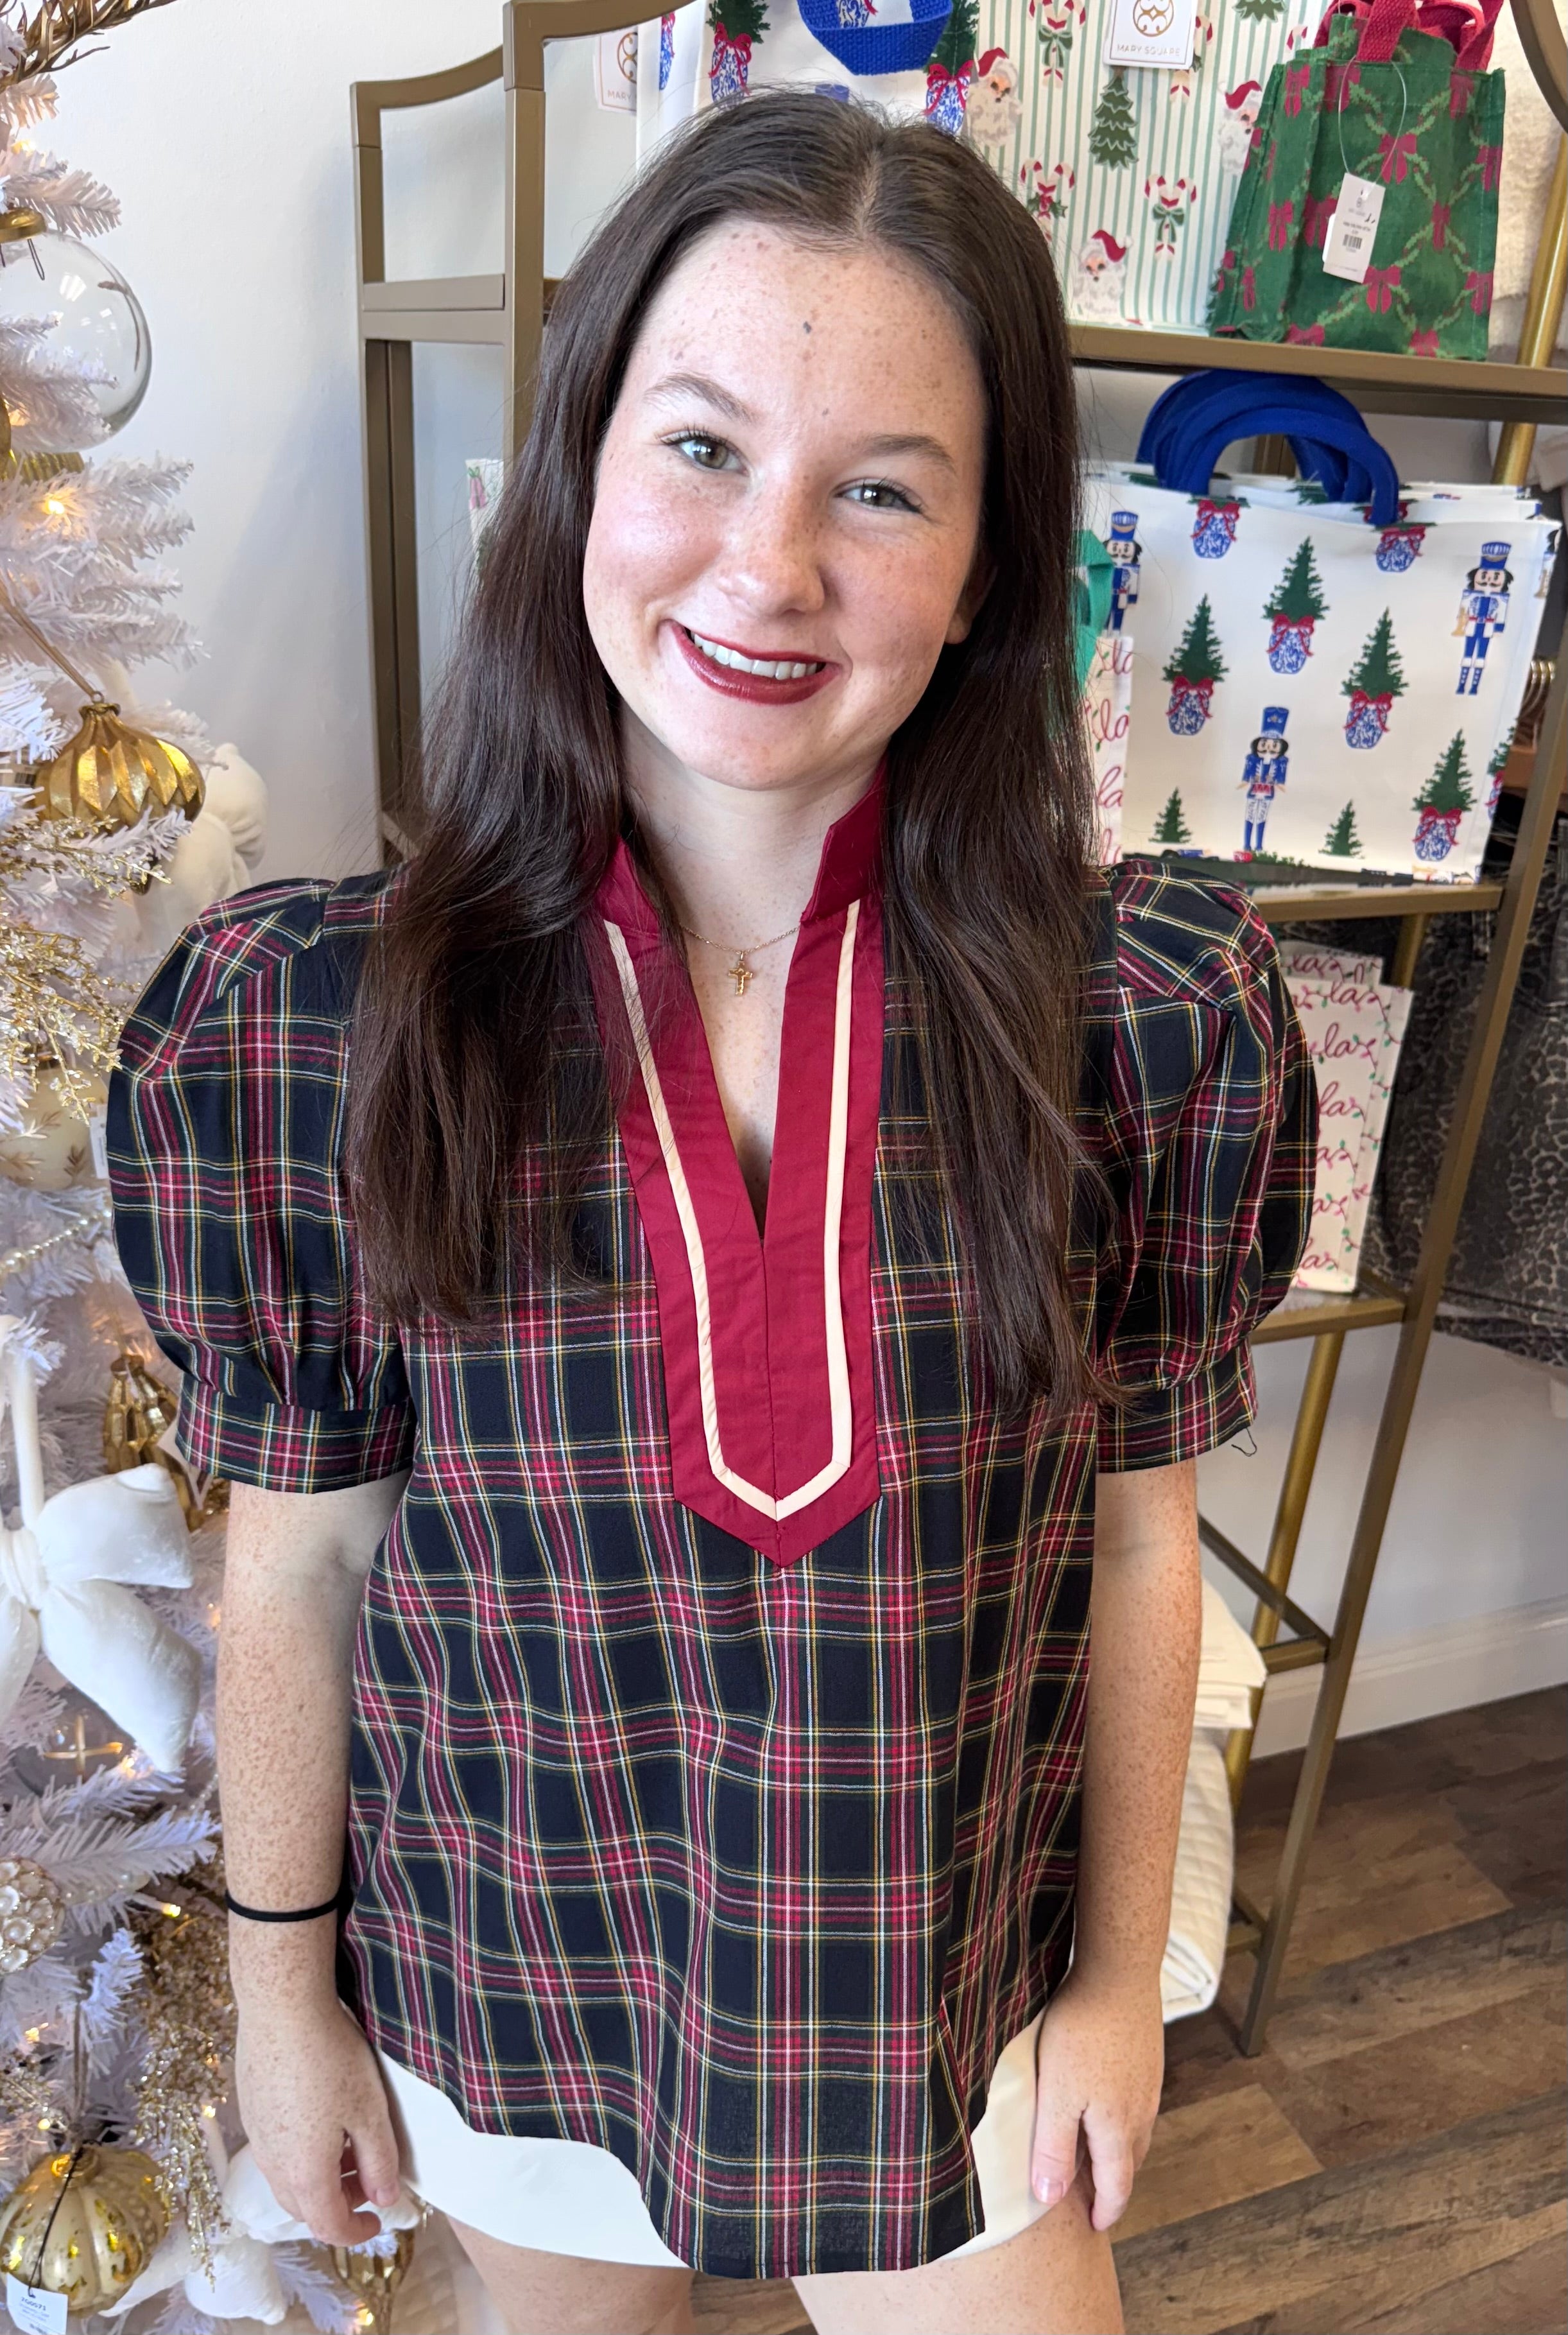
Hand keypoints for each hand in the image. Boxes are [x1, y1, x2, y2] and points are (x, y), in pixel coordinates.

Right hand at [234, 1991, 401, 2245]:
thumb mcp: (370, 2112)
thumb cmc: (330, 2058)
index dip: (355, 2233)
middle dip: (340, 2204)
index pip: (328, 2227)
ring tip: (351, 2144)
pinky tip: (324, 2116)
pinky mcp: (251, 2109)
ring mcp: (256, 2135)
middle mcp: (272, 2163)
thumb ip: (380, 2161)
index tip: (378, 2223)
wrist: (281, 2008)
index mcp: (304, 2174)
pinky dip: (302, 2153)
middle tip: (369, 2180)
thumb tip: (384, 2198)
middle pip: (304, 2207)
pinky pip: (276, 2150)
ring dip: (321, 2178)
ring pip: (288, 2178)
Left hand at [1029, 1967, 1163, 2233]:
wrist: (1118, 1972)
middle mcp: (1141, 2110)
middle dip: (1113, 2184)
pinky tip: (1104, 2100)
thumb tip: (1051, 2198)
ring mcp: (1148, 2082)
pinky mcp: (1147, 2056)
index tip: (1097, 2226)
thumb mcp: (1057, 2095)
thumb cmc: (1081, 2032)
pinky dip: (1121, 2117)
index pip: (1117, 2185)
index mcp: (1118, 2128)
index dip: (1106, 2209)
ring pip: (1135, 2131)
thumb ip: (1054, 2147)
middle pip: (1129, 2161)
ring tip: (1096, 2153)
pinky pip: (1137, 2101)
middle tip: (1093, 2196)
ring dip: (1118, 2150)